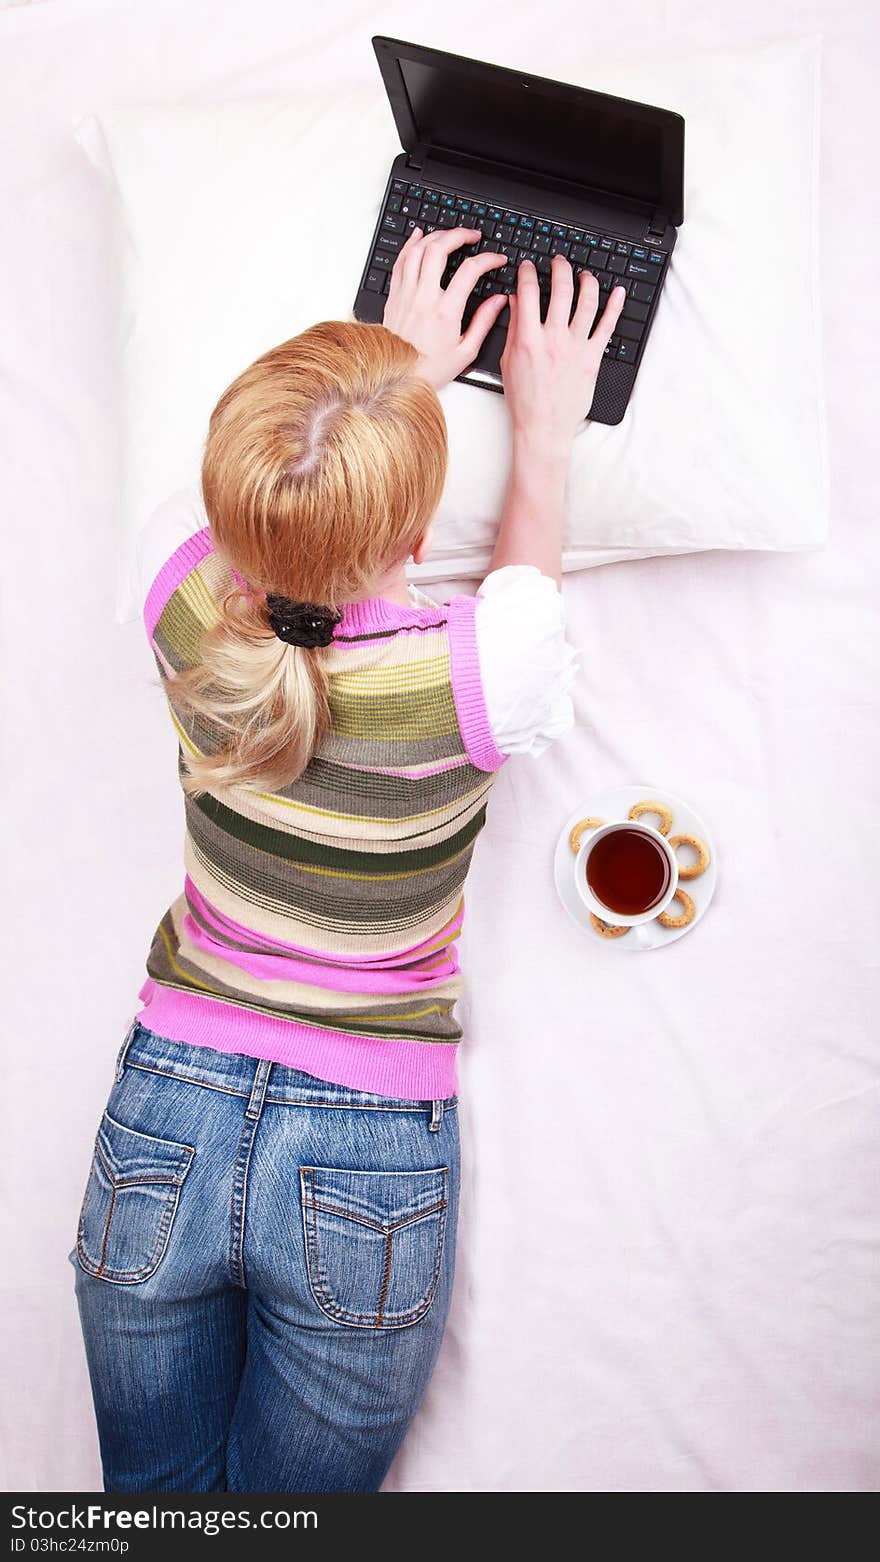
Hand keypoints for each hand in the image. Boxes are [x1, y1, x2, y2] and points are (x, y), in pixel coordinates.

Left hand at [381, 226, 510, 389]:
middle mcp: (424, 298)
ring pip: (418, 250)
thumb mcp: (465, 352)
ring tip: (449, 234)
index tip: (497, 259)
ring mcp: (406, 294)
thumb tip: (499, 301)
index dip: (487, 259)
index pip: (470, 271)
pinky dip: (411, 244)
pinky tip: (419, 236)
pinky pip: (401, 261)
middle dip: (459, 235)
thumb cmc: (429, 369)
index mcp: (445, 312)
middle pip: (439, 249)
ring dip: (436, 235)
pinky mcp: (395, 295)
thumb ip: (484, 322)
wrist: (396, 376)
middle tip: (472, 235)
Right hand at [500, 256, 626, 446]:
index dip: (527, 273)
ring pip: (586, 302)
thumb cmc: (525, 400)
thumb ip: (514, 328)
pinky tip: (617, 292)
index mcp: (528, 339)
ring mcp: (575, 347)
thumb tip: (514, 301)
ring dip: (587, 281)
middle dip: (560, 268)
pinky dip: (614, 306)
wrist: (543, 427)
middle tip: (559, 262)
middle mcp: (553, 339)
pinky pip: (607, 326)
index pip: (528, 293)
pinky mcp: (592, 358)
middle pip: (561, 290)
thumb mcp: (509, 361)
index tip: (529, 266)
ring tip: (584, 275)